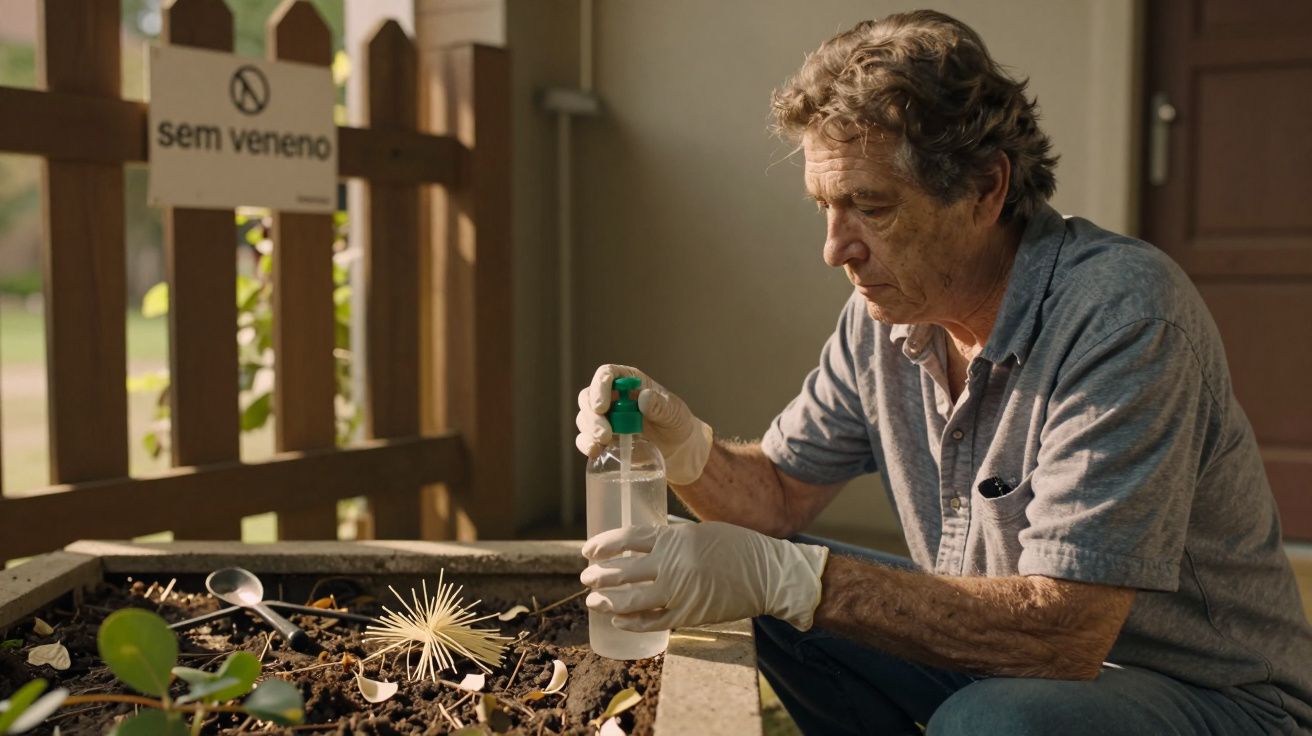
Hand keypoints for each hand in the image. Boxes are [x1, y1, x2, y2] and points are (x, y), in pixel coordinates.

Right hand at [575, 364, 713, 484]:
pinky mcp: (604, 439)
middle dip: (592, 415)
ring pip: (585, 418)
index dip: (599, 386)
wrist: (679, 448)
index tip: (601, 406)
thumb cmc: (677, 422)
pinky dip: (586, 445)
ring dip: (589, 431)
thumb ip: (660, 405)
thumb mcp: (674, 412)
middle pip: (589, 398)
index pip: (607, 374)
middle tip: (604, 433)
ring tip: (603, 442)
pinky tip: (595, 451)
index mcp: (629, 381)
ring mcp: (606, 418)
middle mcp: (612, 397)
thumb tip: (643, 397)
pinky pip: (586, 439)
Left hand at [580, 522, 828, 631]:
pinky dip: (631, 622)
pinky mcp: (689, 615)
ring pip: (631, 600)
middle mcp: (674, 564)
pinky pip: (652, 621)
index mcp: (675, 538)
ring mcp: (680, 592)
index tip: (588, 550)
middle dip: (598, 576)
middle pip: (623, 571)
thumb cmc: (736, 548)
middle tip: (586, 577)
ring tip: (593, 601)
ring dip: (607, 601)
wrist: (768, 574)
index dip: (603, 545)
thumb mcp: (699, 532)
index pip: (627, 539)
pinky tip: (618, 621)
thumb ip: (671, 538)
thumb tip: (641, 543)